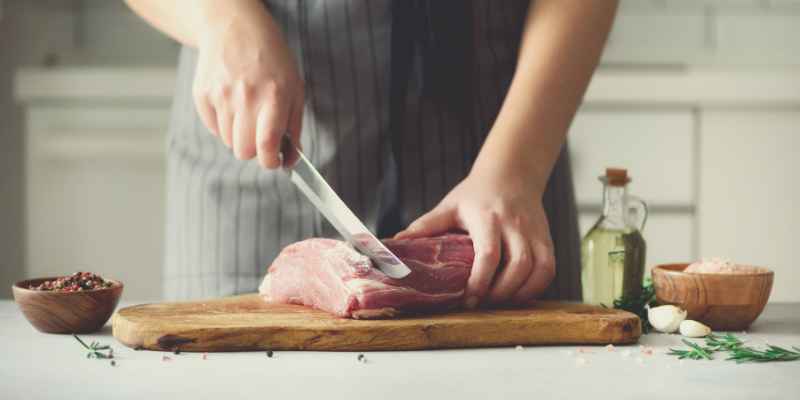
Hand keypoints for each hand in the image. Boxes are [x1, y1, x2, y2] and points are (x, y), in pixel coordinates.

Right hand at [193, 1, 303, 167]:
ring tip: (247, 111)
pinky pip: (213, 127)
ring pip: (228, 142)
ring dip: (239, 135)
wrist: (234, 28)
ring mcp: (220, 95)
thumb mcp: (294, 88)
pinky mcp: (202, 94)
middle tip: (261, 134)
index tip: (275, 161)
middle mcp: (245, 97)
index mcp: (273, 96)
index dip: (271, 162)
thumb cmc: (271, 59)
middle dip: (255, 149)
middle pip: (243, 151)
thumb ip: (294, 126)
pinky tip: (232, 102)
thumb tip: (291, 159)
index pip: (266, 146)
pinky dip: (224, 123)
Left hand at [395, 172, 555, 307]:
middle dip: (501, 292)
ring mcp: (533, 232)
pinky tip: (519, 294)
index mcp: (486, 218)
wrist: (511, 175)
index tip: (469, 299)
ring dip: (521, 293)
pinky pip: (548, 268)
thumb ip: (425, 226)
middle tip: (483, 304)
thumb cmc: (475, 194)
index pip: (488, 253)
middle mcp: (514, 225)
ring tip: (500, 302)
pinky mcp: (546, 238)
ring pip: (538, 269)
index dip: (481, 281)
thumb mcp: (449, 207)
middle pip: (517, 265)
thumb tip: (396, 243)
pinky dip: (537, 287)